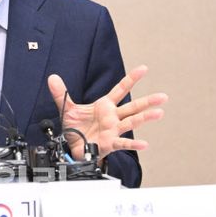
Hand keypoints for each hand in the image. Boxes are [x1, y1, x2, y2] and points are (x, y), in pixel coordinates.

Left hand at [47, 65, 167, 159]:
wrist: (74, 147)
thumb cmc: (77, 129)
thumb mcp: (67, 108)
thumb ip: (61, 93)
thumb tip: (52, 77)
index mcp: (105, 105)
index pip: (120, 89)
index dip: (131, 79)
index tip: (143, 68)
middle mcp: (112, 117)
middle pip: (133, 107)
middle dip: (148, 101)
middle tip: (163, 97)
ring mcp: (113, 130)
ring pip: (132, 122)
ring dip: (145, 118)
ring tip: (159, 113)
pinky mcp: (110, 142)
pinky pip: (122, 143)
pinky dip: (133, 143)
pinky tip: (144, 143)